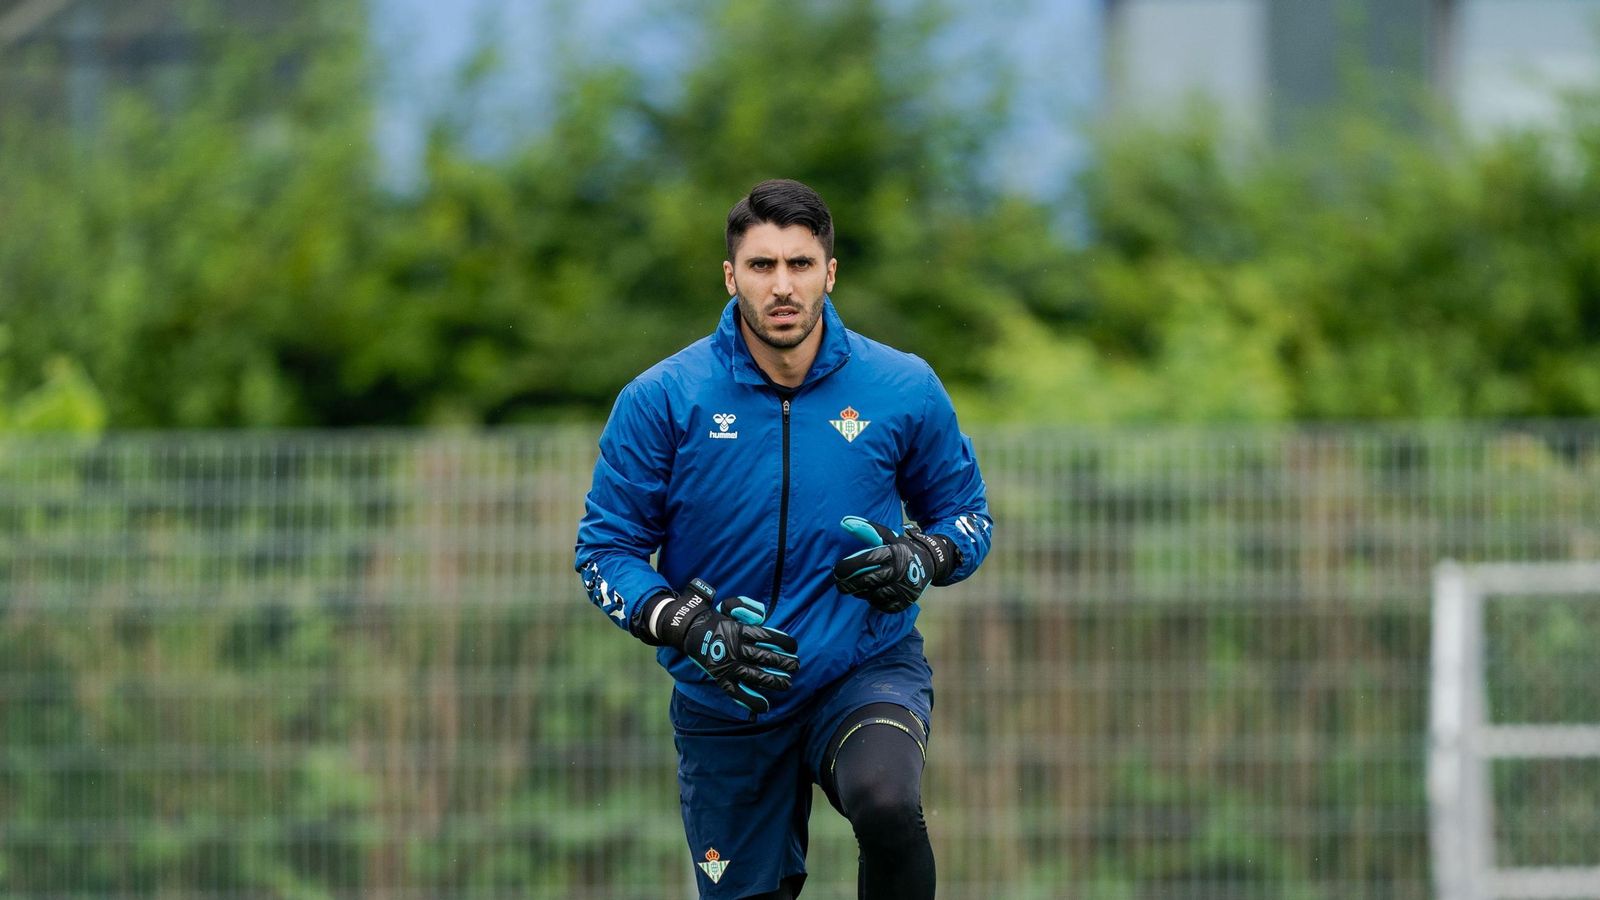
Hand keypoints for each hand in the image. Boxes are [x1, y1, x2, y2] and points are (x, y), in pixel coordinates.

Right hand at [683, 592, 799, 713]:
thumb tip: (762, 617)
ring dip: (773, 681)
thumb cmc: (715, 618)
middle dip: (784, 663)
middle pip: (764, 658)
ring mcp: (728, 666)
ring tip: (788, 683)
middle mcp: (734, 649)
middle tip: (796, 666)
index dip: (783, 642)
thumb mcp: (729, 605)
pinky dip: (750, 701)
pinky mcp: (721, 678)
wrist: (689, 631)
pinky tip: (765, 706)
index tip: (793, 646)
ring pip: (755, 676)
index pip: (767, 637)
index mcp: (738, 631)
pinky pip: (737, 692)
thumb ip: (747, 608)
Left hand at [832, 516, 957, 612]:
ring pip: (873, 595)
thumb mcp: (887, 536)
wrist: (929, 563)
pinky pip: (883, 606)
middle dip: (848, 585)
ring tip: (856, 589)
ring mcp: (903, 588)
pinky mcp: (905, 601)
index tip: (837, 570)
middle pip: (867, 581)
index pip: (866, 561)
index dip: (848, 567)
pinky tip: (871, 595)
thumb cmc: (900, 548)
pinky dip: (874, 602)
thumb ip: (866, 530)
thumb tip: (844, 522)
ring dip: (861, 593)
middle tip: (840, 585)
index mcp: (894, 552)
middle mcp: (900, 570)